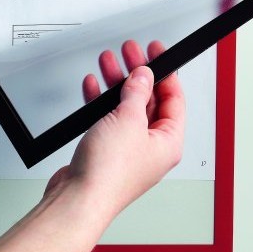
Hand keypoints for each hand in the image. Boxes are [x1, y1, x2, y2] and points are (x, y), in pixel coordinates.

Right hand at [44, 40, 184, 220]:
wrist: (78, 199)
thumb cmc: (109, 175)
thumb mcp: (128, 120)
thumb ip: (137, 93)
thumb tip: (143, 76)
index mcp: (169, 142)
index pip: (174, 98)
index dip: (165, 72)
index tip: (156, 52)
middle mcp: (151, 148)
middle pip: (150, 101)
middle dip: (138, 74)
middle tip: (131, 53)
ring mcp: (128, 150)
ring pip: (127, 108)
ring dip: (117, 84)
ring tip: (109, 62)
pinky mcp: (106, 152)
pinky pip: (108, 120)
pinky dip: (101, 102)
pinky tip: (94, 87)